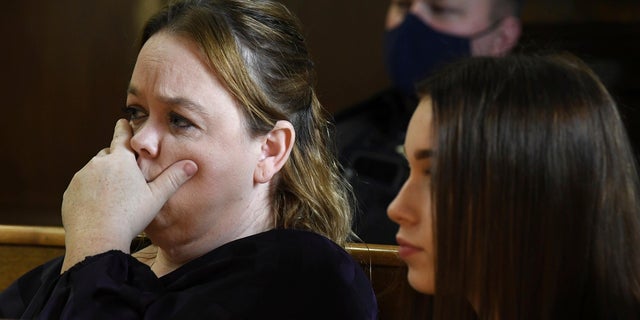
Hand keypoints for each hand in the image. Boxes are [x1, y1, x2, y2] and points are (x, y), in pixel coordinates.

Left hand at [60, 119, 196, 271]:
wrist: (97, 240)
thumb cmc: (130, 217)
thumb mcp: (156, 197)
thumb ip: (173, 178)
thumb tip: (192, 164)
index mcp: (121, 160)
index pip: (121, 135)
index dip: (124, 128)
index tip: (123, 121)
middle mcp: (98, 163)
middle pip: (108, 154)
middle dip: (116, 160)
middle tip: (126, 175)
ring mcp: (81, 177)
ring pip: (94, 171)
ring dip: (102, 177)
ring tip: (114, 195)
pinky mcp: (70, 192)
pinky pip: (82, 187)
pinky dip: (90, 192)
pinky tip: (100, 206)